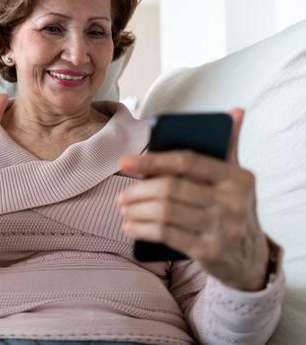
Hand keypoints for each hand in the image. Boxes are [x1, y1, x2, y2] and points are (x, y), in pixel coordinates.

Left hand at [117, 109, 269, 290]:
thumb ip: (229, 147)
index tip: (124, 162)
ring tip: (123, 208)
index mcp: (238, 178)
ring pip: (165, 212)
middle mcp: (234, 203)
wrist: (250, 259)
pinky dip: (142, 229)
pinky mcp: (210, 252)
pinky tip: (130, 227)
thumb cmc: (232, 209)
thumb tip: (235, 111)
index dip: (152, 160)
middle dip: (139, 190)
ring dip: (136, 210)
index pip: (187, 162)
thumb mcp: (236, 180)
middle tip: (121, 195)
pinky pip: (166, 235)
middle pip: (171, 188)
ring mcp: (223, 229)